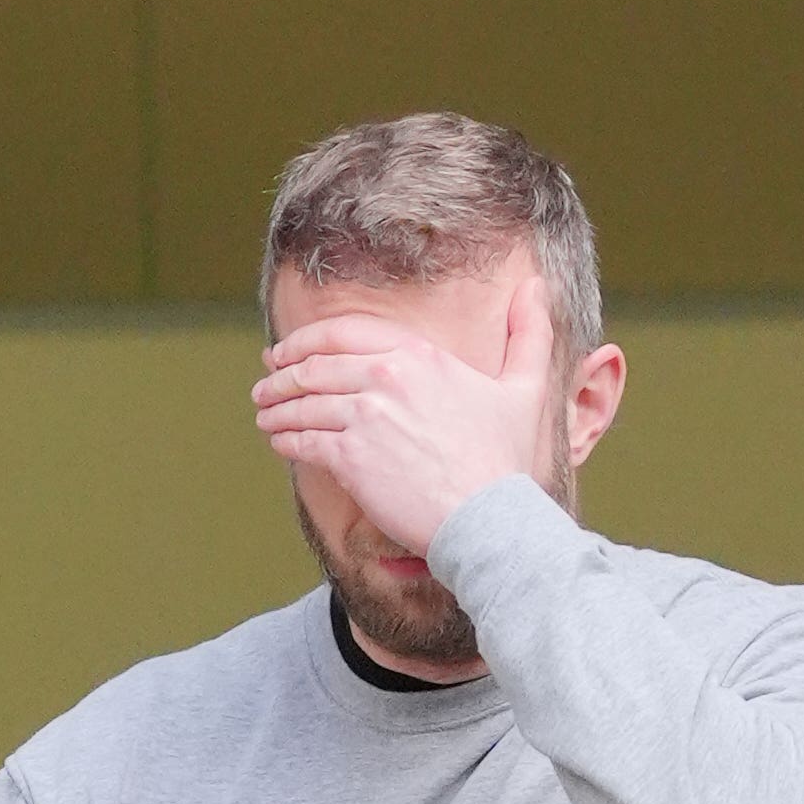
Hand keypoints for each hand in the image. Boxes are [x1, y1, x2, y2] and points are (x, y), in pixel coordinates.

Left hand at [252, 276, 554, 555]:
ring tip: (265, 415)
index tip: (288, 352)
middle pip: (314, 367)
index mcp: (419, 355)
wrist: (489, 517)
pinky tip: (279, 442)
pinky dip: (285, 439)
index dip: (307, 341)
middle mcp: (387, 376)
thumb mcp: (526, 387)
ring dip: (277, 408)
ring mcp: (365, 416)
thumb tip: (538, 286)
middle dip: (282, 376)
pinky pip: (302, 440)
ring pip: (303, 404)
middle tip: (266, 384)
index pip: (343, 334)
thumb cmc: (506, 459)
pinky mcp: (350, 456)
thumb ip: (530, 333)